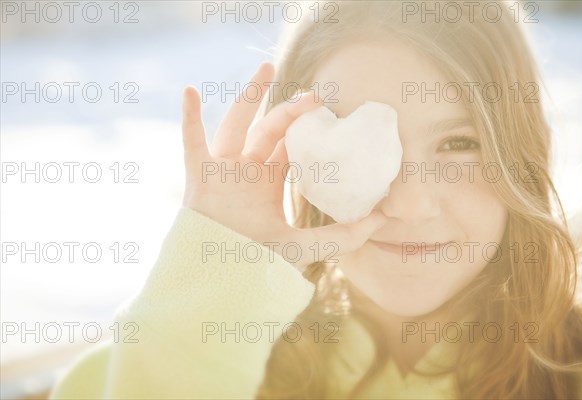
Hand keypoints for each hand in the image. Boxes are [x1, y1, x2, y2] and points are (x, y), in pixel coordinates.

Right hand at [180, 62, 386, 270]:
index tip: (330, 111)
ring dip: (248, 96)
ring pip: (236, 125)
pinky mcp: (199, 175)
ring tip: (267, 68)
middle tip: (314, 95)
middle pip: (268, 130)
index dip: (309, 129)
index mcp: (270, 182)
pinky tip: (190, 91)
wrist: (222, 279)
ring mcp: (223, 170)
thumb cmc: (260, 263)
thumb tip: (387, 219)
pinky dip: (189, 117)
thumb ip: (345, 235)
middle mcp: (247, 171)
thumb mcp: (307, 246)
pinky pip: (191, 141)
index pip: (291, 147)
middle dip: (290, 111)